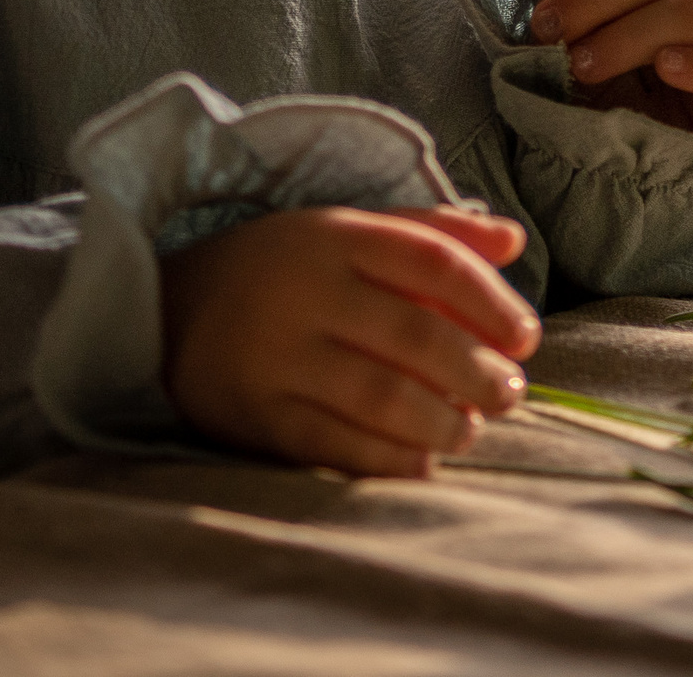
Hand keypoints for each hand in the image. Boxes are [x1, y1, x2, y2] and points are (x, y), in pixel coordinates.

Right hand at [161, 203, 538, 476]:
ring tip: (470, 430)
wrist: (167, 310)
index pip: (431, 258)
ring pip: (377, 393)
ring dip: (439, 418)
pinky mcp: (257, 414)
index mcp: (335, 236)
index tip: (525, 336)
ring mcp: (279, 356)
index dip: (489, 299)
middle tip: (509, 393)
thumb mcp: (346, 230)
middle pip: (412, 331)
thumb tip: (512, 238)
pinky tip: (423, 462)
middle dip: (474, 368)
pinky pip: (332, 442)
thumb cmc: (282, 267)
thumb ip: (429, 231)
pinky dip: (385, 457)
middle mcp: (307, 291)